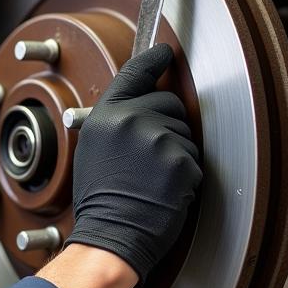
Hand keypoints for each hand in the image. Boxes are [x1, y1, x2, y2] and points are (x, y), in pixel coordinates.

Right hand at [64, 43, 201, 286]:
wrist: (112, 234)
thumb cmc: (101, 198)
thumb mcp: (94, 147)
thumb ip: (116, 120)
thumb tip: (141, 105)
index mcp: (106, 115)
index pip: (134, 73)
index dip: (153, 61)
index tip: (164, 53)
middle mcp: (131, 121)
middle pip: (168, 103)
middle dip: (167, 125)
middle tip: (148, 158)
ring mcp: (157, 141)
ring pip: (184, 133)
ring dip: (176, 153)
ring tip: (152, 177)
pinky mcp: (180, 163)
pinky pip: (193, 159)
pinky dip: (184, 175)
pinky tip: (163, 189)